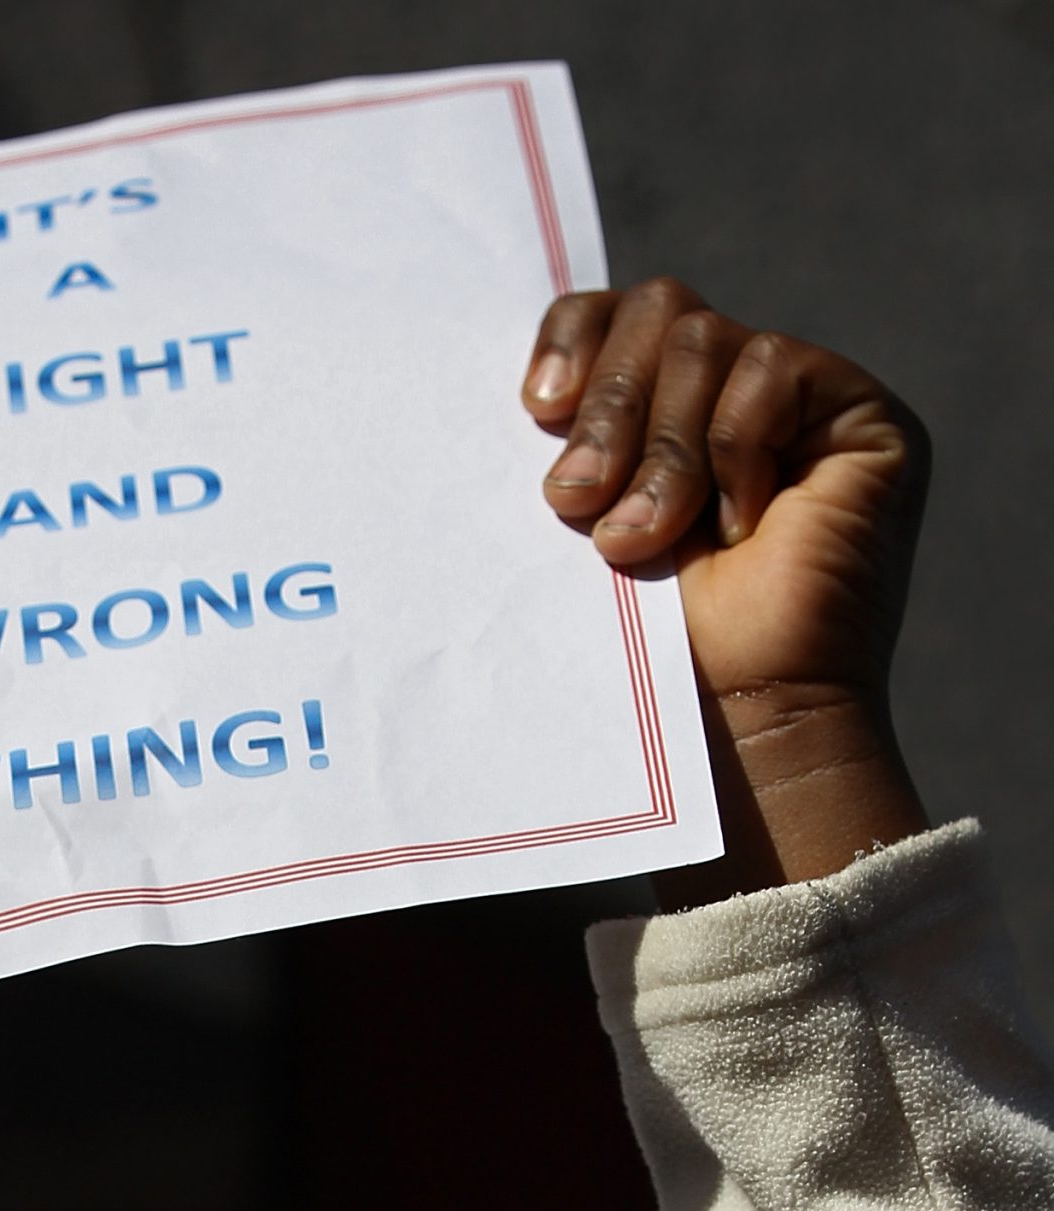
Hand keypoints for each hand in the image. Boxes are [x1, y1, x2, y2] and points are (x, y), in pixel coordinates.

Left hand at [523, 279, 931, 893]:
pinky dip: (734, 447)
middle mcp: (732, 394)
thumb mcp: (586, 526)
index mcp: (661, 410)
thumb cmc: (646, 652)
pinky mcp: (860, 418)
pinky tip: (736, 529)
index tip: (536, 409)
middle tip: (574, 501)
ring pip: (703, 339)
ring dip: (660, 448)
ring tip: (640, 541)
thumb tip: (529, 387)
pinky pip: (771, 368)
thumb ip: (573, 439)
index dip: (572, 339)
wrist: (732, 720)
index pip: (612, 314)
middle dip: (608, 407)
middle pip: (658, 311)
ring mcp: (801, 402)